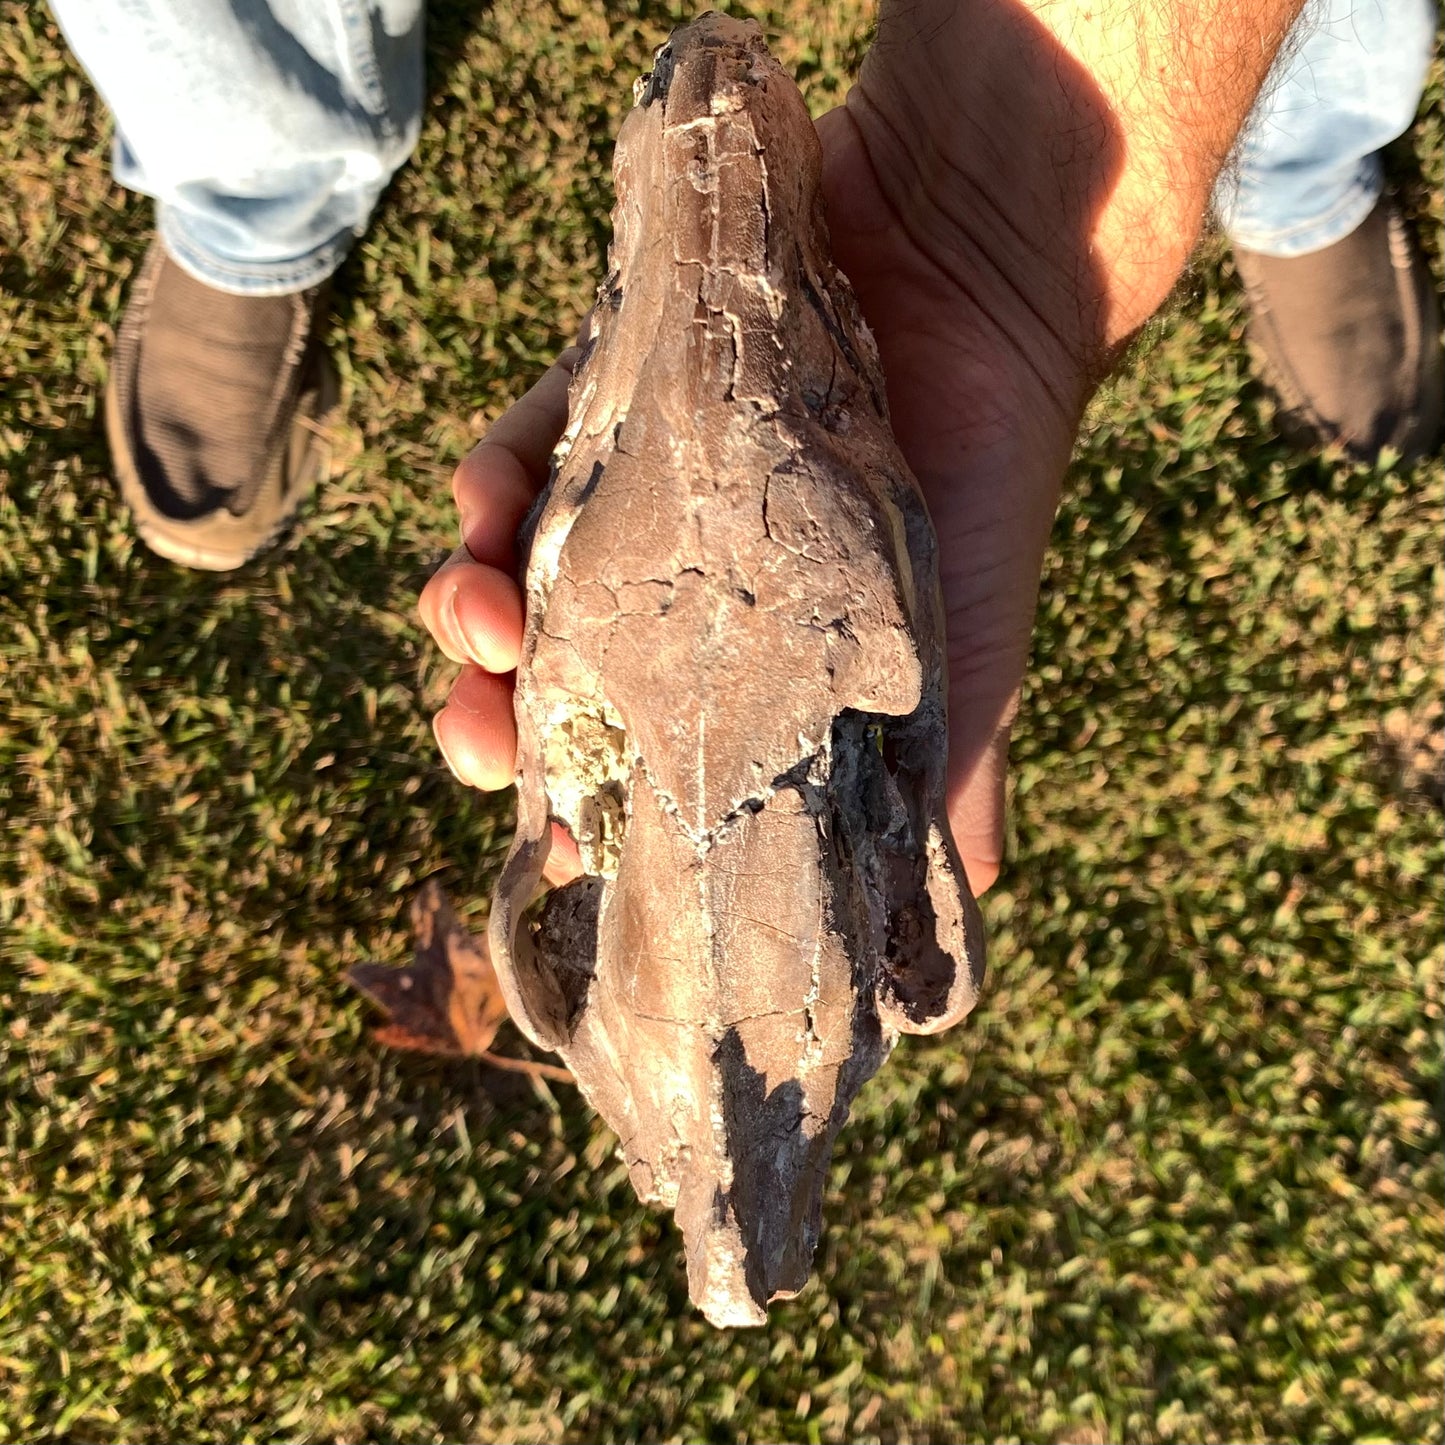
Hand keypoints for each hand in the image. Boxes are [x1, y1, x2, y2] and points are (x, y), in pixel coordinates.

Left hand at [418, 121, 1087, 896]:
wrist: (986, 299)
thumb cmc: (980, 497)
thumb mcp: (964, 669)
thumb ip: (942, 794)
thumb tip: (949, 977)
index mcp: (737, 678)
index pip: (625, 766)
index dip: (571, 810)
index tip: (550, 841)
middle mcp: (667, 601)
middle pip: (535, 687)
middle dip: (486, 725)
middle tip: (479, 736)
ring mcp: (624, 508)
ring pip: (499, 587)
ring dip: (461, 616)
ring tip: (473, 621)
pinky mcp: (600, 409)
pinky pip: (507, 463)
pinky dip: (480, 493)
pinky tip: (484, 508)